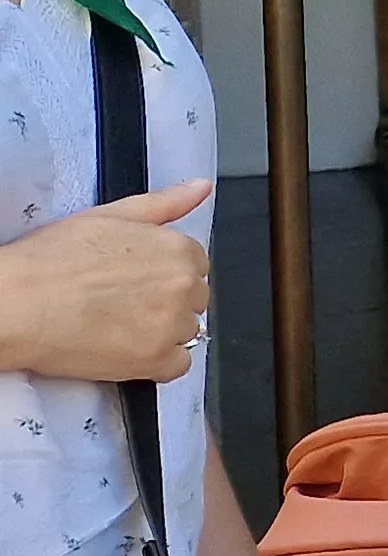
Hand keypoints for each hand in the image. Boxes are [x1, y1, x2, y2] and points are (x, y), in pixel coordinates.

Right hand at [0, 178, 213, 380]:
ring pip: (185, 333)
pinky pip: (177, 367)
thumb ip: (164, 204)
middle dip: (164, 303)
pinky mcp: (155, 360)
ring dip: (160, 333)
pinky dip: (156, 363)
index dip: (163, 276)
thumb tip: (200, 188)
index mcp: (178, 249)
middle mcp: (184, 286)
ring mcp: (172, 325)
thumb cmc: (51, 260)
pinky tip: (125, 350)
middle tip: (120, 304)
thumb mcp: (109, 216)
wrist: (16, 303)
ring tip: (116, 326)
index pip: (194, 267)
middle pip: (193, 300)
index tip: (136, 281)